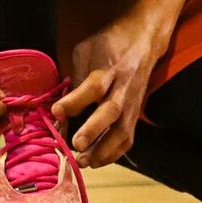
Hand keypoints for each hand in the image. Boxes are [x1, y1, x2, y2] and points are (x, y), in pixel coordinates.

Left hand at [52, 13, 168, 167]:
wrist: (144, 40)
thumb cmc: (109, 43)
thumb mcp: (87, 50)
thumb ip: (76, 77)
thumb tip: (62, 108)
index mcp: (108, 68)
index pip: (93, 87)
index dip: (75, 101)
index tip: (57, 112)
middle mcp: (123, 88)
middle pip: (111, 111)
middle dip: (94, 130)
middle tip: (76, 145)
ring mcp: (132, 103)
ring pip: (123, 130)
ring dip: (104, 150)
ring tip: (83, 162)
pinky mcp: (136, 114)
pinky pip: (128, 138)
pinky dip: (113, 153)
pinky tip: (97, 161)